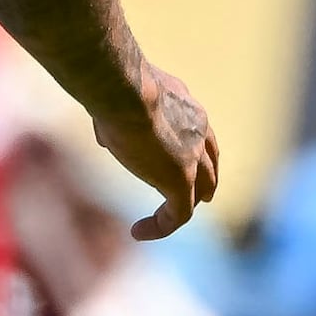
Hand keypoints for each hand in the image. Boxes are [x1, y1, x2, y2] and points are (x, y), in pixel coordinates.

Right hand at [107, 69, 221, 239]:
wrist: (123, 89)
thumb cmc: (110, 83)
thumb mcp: (113, 95)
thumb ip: (114, 114)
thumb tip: (106, 135)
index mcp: (183, 102)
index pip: (196, 129)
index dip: (192, 148)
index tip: (173, 158)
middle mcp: (196, 126)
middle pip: (209, 160)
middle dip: (205, 179)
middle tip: (201, 196)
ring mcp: (192, 155)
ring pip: (201, 188)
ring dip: (189, 204)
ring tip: (166, 221)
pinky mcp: (182, 179)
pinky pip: (181, 213)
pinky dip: (162, 225)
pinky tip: (139, 231)